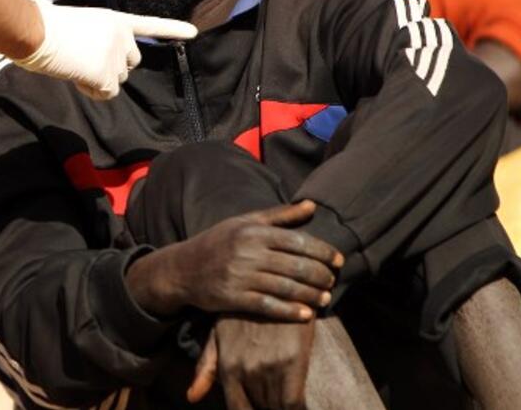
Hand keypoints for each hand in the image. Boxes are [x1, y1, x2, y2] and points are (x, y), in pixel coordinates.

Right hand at [14, 0, 195, 99]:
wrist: (38, 32)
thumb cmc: (47, 27)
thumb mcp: (81, 26)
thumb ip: (97, 40)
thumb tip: (94, 66)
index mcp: (115, 20)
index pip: (150, 25)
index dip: (173, 29)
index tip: (194, 33)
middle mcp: (123, 38)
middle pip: (131, 64)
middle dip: (113, 68)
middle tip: (85, 61)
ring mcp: (117, 56)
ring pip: (117, 81)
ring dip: (98, 80)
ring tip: (75, 65)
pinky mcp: (107, 75)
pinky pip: (105, 94)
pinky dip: (90, 90)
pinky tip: (75, 76)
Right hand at [126, 201, 342, 320]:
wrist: (182, 269)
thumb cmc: (217, 242)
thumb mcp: (244, 222)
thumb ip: (279, 216)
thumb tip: (311, 206)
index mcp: (253, 232)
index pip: (298, 241)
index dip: (323, 251)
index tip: (339, 260)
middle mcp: (247, 253)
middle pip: (296, 265)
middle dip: (320, 275)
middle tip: (332, 280)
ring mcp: (240, 276)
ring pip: (286, 287)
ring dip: (310, 294)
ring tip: (325, 298)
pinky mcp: (233, 298)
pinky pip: (268, 306)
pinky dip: (289, 311)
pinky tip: (305, 314)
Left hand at [187, 317, 314, 409]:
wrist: (274, 283)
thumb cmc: (243, 313)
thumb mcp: (218, 335)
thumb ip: (207, 368)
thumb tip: (191, 398)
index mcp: (227, 367)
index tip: (259, 407)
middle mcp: (246, 370)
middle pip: (261, 409)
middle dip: (267, 408)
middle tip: (272, 399)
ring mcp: (269, 365)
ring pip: (277, 408)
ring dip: (280, 407)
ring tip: (284, 397)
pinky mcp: (293, 359)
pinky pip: (294, 402)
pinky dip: (298, 408)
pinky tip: (300, 404)